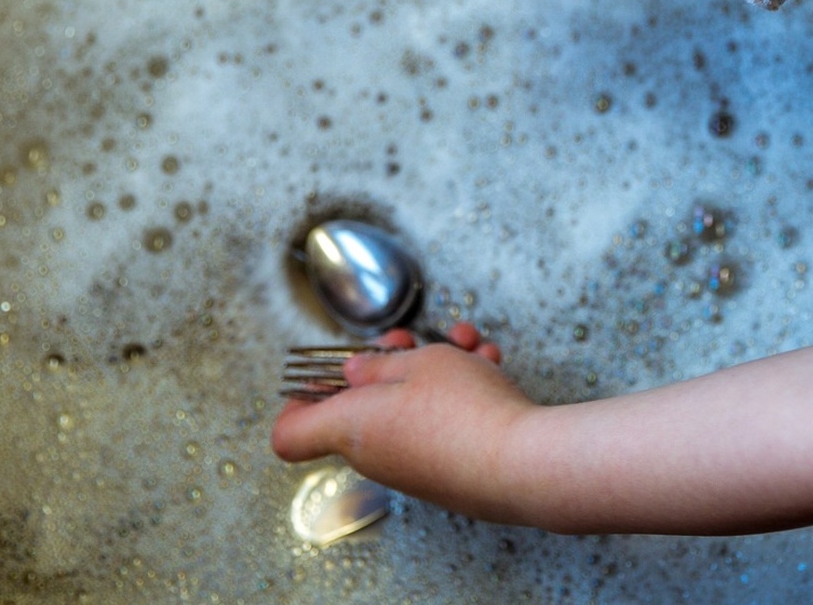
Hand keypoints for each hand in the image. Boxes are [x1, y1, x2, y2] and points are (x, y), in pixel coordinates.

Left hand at [270, 323, 536, 523]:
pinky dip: (461, 393)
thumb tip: (353, 375)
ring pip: (409, 407)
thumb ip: (378, 365)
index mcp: (350, 428)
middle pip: (359, 407)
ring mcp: (414, 468)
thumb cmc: (463, 411)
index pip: (289, 435)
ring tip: (466, 344)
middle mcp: (375, 455)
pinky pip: (441, 425)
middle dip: (387, 363)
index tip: (319, 373)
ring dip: (435, 369)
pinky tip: (488, 364)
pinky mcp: (449, 473)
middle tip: (408, 340)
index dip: (296, 402)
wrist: (523, 463)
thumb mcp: (416, 363)